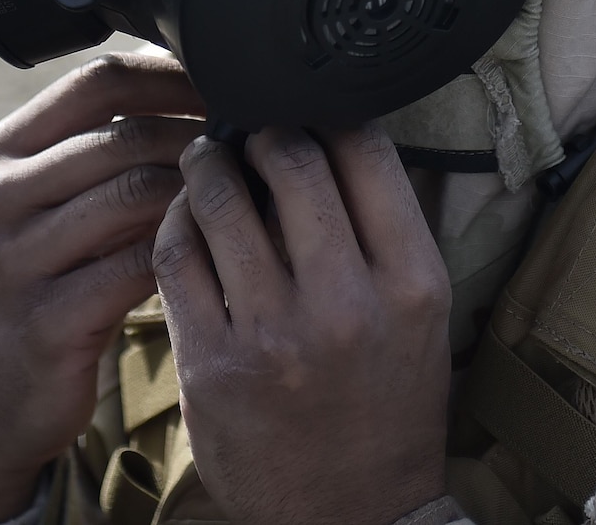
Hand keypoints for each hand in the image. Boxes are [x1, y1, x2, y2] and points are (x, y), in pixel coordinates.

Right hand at [0, 54, 205, 522]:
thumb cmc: (37, 284)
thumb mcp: (43, 206)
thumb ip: (97, 153)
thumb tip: (195, 89)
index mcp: (0, 153)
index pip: (95, 83)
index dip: (170, 77)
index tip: (226, 84)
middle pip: (122, 136)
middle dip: (198, 137)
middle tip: (250, 149)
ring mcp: (17, 260)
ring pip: (133, 195)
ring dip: (198, 193)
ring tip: (241, 196)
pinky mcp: (47, 321)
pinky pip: (136, 267)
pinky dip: (184, 252)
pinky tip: (215, 253)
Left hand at [153, 126, 451, 524]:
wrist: (352, 517)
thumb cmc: (386, 410)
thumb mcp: (421, 320)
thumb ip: (388, 234)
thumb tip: (342, 138)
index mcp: (412, 282)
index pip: (367, 152)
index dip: (329, 113)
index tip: (307, 111)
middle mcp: (347, 301)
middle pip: (292, 161)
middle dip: (263, 131)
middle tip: (249, 130)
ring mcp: (274, 333)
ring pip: (222, 200)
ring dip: (208, 166)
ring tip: (207, 160)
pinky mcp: (212, 363)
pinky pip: (176, 257)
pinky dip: (174, 223)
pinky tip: (182, 218)